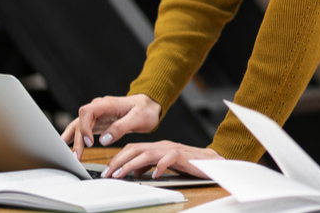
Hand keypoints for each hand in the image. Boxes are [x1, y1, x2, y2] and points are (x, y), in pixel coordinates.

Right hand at [62, 94, 161, 160]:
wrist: (149, 106)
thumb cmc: (145, 110)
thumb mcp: (138, 118)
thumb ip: (121, 128)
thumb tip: (104, 140)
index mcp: (108, 104)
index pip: (87, 112)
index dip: (85, 127)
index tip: (89, 143)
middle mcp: (98, 107)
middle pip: (80, 121)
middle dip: (77, 139)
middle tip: (77, 157)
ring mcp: (96, 115)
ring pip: (78, 125)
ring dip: (72, 140)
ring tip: (68, 156)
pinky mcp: (97, 122)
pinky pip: (81, 129)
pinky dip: (74, 138)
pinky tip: (66, 147)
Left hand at [100, 141, 221, 179]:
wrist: (212, 162)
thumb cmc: (189, 164)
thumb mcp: (164, 165)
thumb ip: (150, 165)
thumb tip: (134, 171)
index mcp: (157, 147)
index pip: (133, 148)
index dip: (118, 158)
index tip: (107, 170)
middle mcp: (163, 145)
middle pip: (136, 148)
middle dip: (119, 161)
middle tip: (108, 173)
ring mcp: (172, 149)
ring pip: (147, 153)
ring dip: (131, 164)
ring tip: (121, 174)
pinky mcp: (183, 155)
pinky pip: (169, 158)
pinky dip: (159, 166)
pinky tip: (153, 175)